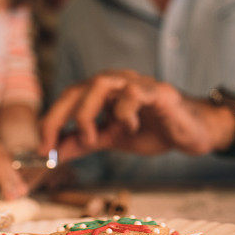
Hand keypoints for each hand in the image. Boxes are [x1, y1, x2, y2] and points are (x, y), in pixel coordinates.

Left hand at [39, 71, 234, 161]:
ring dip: (88, 113)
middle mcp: (116, 81)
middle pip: (78, 88)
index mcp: (103, 92)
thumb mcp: (112, 139)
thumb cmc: (154, 129)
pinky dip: (123, 112)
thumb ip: (84, 142)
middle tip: (53, 145)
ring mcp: (136, 84)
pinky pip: (133, 93)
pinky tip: (130, 128)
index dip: (51, 120)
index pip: (68, 98)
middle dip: (60, 116)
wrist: (192, 132)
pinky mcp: (157, 92)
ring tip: (92, 139)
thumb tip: (53, 153)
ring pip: (100, 83)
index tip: (42, 148)